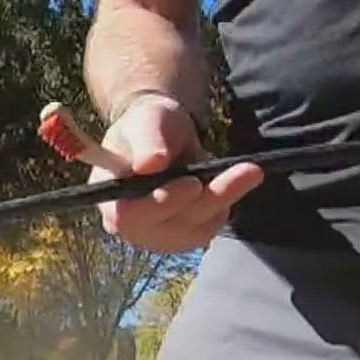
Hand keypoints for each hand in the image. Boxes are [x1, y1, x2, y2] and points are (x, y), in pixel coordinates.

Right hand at [93, 94, 262, 253]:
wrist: (162, 136)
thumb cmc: (147, 126)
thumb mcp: (145, 121)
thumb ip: (146, 140)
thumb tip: (150, 163)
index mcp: (110, 201)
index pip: (129, 217)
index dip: (161, 204)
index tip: (192, 183)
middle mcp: (131, 228)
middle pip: (170, 226)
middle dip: (209, 198)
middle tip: (249, 170)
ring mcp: (158, 236)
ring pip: (196, 228)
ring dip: (225, 198)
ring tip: (249, 170)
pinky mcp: (184, 237)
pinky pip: (210, 226)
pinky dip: (226, 203)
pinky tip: (234, 181)